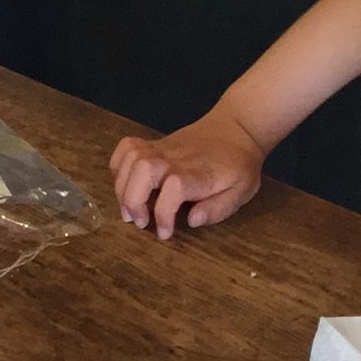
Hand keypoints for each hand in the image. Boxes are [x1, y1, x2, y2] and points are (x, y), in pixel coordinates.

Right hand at [111, 109, 264, 239]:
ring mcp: (162, 148)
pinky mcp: (154, 144)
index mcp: (199, 173)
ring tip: (130, 210)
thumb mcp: (242, 191)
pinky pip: (127, 147)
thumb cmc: (239, 165)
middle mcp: (175, 158)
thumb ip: (219, 208)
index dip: (164, 213)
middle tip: (140, 222)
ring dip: (122, 186)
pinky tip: (125, 184)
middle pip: (143, 168)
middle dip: (133, 199)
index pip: (174, 187)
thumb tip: (192, 220)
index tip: (165, 232)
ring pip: (131, 157)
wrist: (236, 128)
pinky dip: (118, 165)